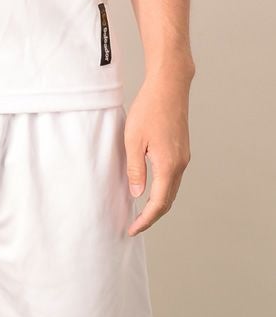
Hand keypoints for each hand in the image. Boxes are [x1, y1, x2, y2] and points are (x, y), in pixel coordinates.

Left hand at [124, 69, 192, 235]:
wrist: (169, 87)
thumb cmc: (149, 109)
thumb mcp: (133, 140)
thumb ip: (135, 169)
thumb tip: (137, 194)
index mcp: (168, 165)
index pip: (159, 203)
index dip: (146, 220)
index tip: (132, 229)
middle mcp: (180, 164)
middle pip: (168, 200)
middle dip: (152, 216)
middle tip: (134, 226)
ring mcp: (183, 157)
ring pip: (172, 189)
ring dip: (157, 203)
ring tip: (139, 212)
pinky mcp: (181, 150)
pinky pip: (172, 177)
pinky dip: (162, 189)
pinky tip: (149, 189)